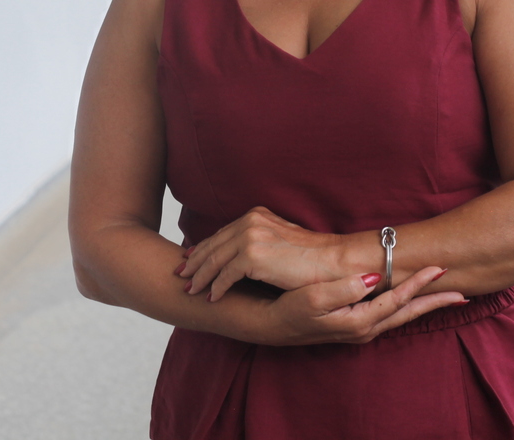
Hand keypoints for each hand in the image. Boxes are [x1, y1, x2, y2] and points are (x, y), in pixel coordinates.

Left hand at [179, 206, 344, 300]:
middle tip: (179, 274)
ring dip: (200, 277)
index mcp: (257, 216)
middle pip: (213, 244)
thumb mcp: (282, 242)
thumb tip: (244, 256)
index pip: (223, 233)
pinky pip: (226, 276)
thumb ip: (261, 242)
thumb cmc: (313, 258)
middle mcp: (251, 222)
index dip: (204, 247)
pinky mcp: (253, 256)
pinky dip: (217, 288)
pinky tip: (212, 298)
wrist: (335, 262)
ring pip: (215, 261)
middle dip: (194, 261)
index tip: (189, 258)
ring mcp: (250, 237)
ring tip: (190, 290)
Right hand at [249, 265, 463, 346]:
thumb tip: (374, 278)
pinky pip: (390, 315)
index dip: (420, 283)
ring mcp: (361, 329)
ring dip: (424, 304)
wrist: (270, 327)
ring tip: (446, 295)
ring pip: (401, 315)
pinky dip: (407, 306)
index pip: (398, 300)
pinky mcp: (355, 325)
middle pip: (408, 313)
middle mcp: (365, 329)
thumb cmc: (288, 309)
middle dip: (435, 302)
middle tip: (463, 291)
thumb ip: (344, 288)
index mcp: (359, 321)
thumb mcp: (312, 297)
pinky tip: (412, 299)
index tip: (441, 267)